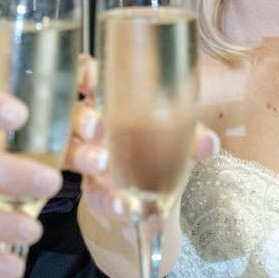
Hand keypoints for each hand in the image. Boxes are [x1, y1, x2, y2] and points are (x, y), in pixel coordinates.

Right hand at [72, 54, 218, 219]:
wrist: (152, 201)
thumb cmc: (158, 152)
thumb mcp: (176, 138)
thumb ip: (191, 136)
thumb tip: (207, 143)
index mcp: (108, 103)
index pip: (88, 79)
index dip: (83, 73)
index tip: (88, 77)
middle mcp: (90, 129)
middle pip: (71, 116)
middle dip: (81, 119)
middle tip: (96, 127)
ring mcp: (88, 162)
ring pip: (71, 154)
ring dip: (84, 157)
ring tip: (102, 163)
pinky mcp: (94, 194)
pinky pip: (93, 196)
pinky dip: (109, 201)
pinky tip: (123, 204)